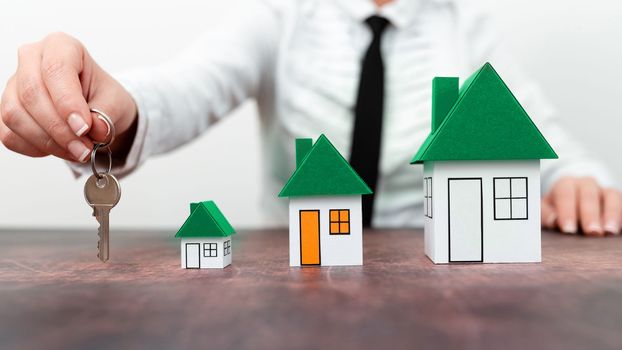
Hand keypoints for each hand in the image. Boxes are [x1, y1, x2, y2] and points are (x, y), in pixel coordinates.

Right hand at [0, 32, 136, 162]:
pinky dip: (36, 148)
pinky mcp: (6, 110)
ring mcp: (14, 85)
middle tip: (84, 149)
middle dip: (59, 129)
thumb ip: (106, 115)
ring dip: (48, 141)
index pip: (55, 69)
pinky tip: (60, 149)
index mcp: (61, 46)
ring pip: (15, 115)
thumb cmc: (103, 96)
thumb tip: (97, 130)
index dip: (68, 102)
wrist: (95, 108)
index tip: (84, 128)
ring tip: (78, 151)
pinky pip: (10, 134)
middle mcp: (31, 59)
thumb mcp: (115, 102)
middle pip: (31, 93)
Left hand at [541, 176, 621, 235]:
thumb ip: (546, 214)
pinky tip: (619, 230)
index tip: (568, 230)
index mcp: (566, 184)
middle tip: (592, 232)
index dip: (567, 212)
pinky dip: (621, 216)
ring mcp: (604, 191)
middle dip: (590, 215)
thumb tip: (554, 221)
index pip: (566, 194)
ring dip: (611, 214)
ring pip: (611, 197)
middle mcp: (587, 184)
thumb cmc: (557, 207)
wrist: (572, 198)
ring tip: (609, 231)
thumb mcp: (546, 208)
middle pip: (589, 195)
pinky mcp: (618, 199)